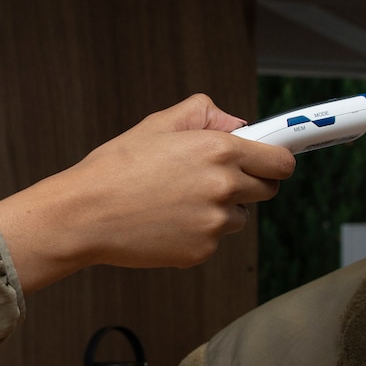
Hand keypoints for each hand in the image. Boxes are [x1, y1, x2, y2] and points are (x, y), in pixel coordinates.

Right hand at [0, 95, 295, 293]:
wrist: (86, 214)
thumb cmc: (117, 167)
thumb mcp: (159, 124)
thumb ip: (206, 114)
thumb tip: (237, 124)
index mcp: (220, 150)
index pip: (280, 161)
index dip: (276, 161)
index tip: (270, 162)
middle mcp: (224, 187)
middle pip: (266, 190)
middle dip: (249, 184)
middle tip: (213, 180)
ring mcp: (214, 223)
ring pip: (239, 217)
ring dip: (221, 210)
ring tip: (178, 201)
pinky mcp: (201, 251)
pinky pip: (214, 239)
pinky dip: (198, 232)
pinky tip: (167, 221)